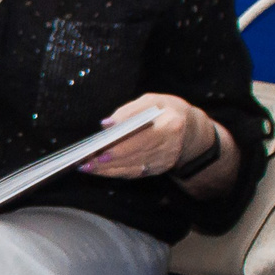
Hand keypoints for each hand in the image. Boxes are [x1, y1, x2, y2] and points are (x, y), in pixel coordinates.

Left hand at [78, 94, 214, 181]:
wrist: (190, 130)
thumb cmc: (167, 110)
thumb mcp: (152, 101)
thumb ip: (128, 111)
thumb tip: (106, 124)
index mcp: (171, 126)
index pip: (142, 139)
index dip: (121, 147)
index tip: (100, 150)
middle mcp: (169, 147)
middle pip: (134, 156)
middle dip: (107, 161)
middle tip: (84, 162)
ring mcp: (164, 161)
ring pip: (132, 168)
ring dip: (107, 170)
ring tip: (86, 167)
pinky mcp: (157, 170)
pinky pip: (133, 173)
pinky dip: (115, 173)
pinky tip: (99, 170)